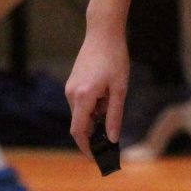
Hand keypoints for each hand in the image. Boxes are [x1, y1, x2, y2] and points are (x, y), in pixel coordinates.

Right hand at [64, 25, 130, 159]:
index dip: (86, 147)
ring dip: (94, 119)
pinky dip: (91, 109)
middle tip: (110, 141)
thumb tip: (113, 138)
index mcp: (83, 96)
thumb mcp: (119, 89)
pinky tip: (106, 100)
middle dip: (93, 135)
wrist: (103, 32)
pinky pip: (80, 103)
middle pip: (79, 124)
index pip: (79, 131)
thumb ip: (114, 115)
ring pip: (80, 113)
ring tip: (112, 111)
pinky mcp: (73, 82)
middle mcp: (72, 94)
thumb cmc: (114, 58)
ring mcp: (70, 87)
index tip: (96, 158)